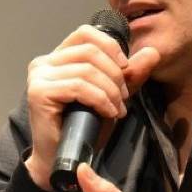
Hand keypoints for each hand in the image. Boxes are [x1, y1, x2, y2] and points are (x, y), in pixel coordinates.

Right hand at [24, 25, 159, 189]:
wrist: (64, 158)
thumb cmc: (85, 127)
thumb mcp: (113, 95)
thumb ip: (130, 75)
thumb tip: (153, 52)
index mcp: (59, 57)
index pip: (86, 33)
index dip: (110, 46)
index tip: (125, 68)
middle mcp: (44, 62)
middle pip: (90, 51)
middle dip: (115, 74)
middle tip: (123, 98)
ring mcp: (39, 76)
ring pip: (87, 70)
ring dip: (110, 91)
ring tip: (117, 109)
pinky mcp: (39, 92)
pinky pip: (79, 87)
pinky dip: (100, 99)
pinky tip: (108, 113)